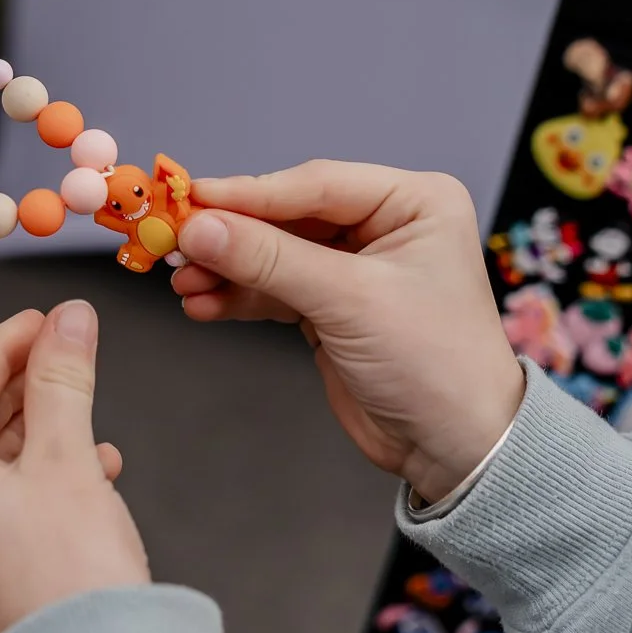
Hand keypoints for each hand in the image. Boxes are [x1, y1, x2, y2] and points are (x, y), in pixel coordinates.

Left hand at [0, 303, 148, 632]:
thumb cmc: (74, 576)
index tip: (47, 320)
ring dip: (35, 443)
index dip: (7, 344)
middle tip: (67, 357)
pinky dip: (30, 491)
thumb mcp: (70, 458)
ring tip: (88, 427)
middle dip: (24, 394)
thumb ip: (63, 378)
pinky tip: (84, 480)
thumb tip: (70, 318)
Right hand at [173, 162, 524, 504]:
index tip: (191, 199)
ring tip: (182, 283)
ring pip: (274, 255)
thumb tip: (198, 228)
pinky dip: (238, 298)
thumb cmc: (434, 363)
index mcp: (412, 201)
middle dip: (231, 236)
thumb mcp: (349, 301)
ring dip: (226, 270)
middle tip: (175, 242)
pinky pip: (274, 290)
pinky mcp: (332, 308)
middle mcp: (385, 225)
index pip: (315, 184)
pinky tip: (202, 305)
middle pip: (288, 216)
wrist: (456, 448)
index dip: (249, 193)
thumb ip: (269, 260)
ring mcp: (356, 268)